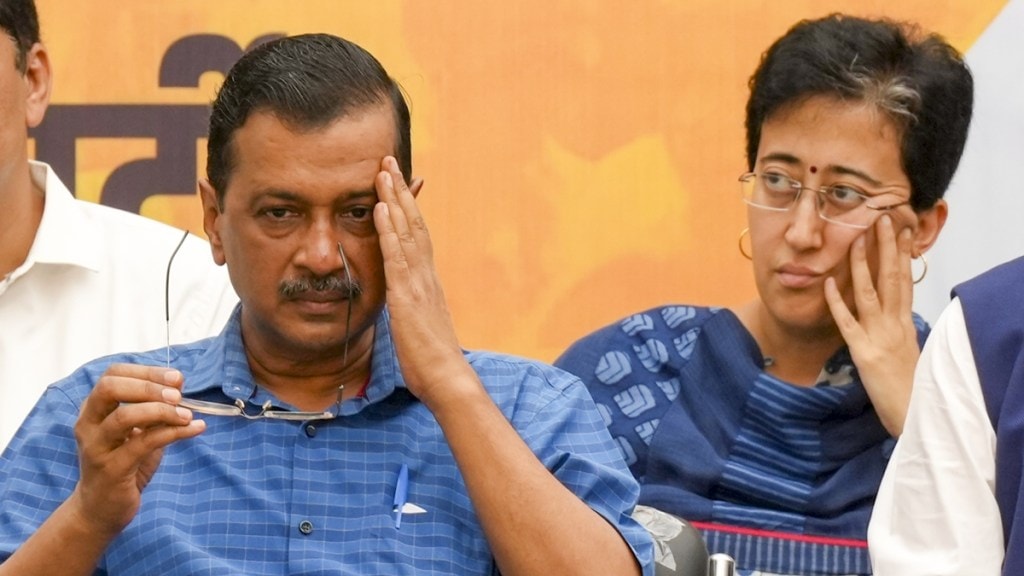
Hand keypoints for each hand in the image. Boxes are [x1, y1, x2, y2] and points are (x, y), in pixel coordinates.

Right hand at [69, 364, 203, 537]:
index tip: (176, 378)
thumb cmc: (122, 464)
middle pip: (110, 388)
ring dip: (162, 411)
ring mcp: (97, 447)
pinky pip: (143, 444)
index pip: (113, 374)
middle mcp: (88, 424)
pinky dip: (174, 433)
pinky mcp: (111, 469)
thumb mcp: (137, 432)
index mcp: (93, 409)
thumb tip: (178, 386)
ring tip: (188, 415)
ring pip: (124, 417)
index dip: (146, 371)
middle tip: (178, 394)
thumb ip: (152, 409)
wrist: (100, 509)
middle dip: (149, 386)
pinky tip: (195, 429)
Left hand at [373, 157, 477, 404]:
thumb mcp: (420, 328)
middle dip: (401, 192)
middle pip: (414, 224)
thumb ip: (413, 310)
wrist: (447, 379)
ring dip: (394, 199)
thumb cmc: (433, 362)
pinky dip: (389, 229)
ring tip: (383, 171)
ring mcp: (418, 283)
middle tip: (389, 162)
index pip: (418, 237)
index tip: (398, 186)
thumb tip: (404, 305)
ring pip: (407, 231)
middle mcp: (426, 276)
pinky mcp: (407, 295)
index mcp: (428, 283)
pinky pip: (396, 256)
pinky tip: (381, 208)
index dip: (409, 209)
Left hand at [824, 214, 917, 435]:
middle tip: (882, 220)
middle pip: (892, 279)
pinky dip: (837, 302)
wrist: (913, 414)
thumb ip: (898, 329)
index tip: (901, 231)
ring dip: (863, 265)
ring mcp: (879, 336)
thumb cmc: (910, 386)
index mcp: (905, 323)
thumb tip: (893, 311)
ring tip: (858, 240)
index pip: (905, 281)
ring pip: (870, 293)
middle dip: (888, 248)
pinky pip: (847, 323)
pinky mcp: (863, 352)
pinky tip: (828, 283)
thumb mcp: (907, 351)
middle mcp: (895, 325)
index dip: (903, 255)